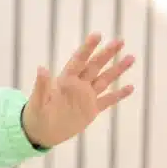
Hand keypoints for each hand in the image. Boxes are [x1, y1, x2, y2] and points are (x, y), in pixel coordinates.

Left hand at [21, 32, 135, 148]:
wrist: (40, 132)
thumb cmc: (35, 114)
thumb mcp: (37, 101)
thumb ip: (41, 85)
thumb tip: (41, 68)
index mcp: (65, 80)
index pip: (78, 60)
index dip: (87, 48)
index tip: (97, 35)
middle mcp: (78, 85)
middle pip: (95, 66)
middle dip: (107, 54)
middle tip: (120, 40)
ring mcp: (86, 97)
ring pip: (105, 80)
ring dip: (117, 70)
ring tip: (131, 58)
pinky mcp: (91, 110)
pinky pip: (108, 101)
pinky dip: (119, 95)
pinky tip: (130, 87)